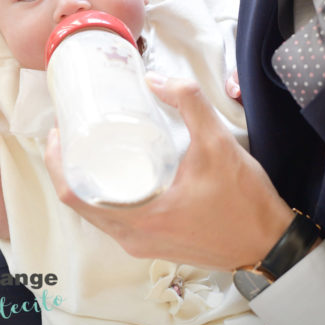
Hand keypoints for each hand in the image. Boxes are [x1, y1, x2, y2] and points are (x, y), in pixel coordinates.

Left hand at [45, 73, 293, 270]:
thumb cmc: (243, 200)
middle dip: (68, 164)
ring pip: (97, 213)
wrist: (269, 244)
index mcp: (139, 219)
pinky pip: (115, 220)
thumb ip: (189, 103)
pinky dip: (106, 194)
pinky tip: (118, 168)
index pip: (74, 194)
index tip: (57, 130)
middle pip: (80, 202)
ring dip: (87, 180)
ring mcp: (142, 245)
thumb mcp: (218, 143)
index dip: (56, 161)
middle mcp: (132, 238)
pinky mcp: (155, 243)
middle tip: (72, 129)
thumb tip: (156, 79)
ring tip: (92, 142)